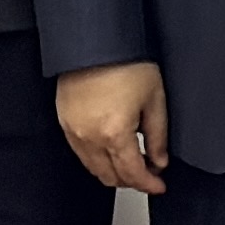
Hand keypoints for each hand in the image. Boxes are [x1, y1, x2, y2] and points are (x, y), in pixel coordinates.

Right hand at [55, 60, 172, 195]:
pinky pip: (80, 153)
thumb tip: (159, 161)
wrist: (94, 40)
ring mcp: (73, 131)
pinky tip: (111, 149)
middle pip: (110, 177)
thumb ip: (158, 136)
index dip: (149, 184)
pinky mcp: (64, 122)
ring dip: (113, 172)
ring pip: (93, 168)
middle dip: (131, 181)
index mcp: (114, 133)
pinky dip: (97, 159)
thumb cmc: (124, 62)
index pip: (132, 174)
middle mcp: (89, 137)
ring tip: (132, 162)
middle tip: (149, 174)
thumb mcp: (154, 99)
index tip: (159, 185)